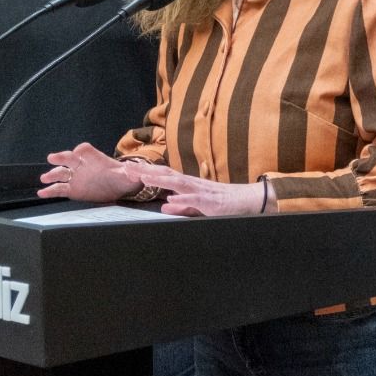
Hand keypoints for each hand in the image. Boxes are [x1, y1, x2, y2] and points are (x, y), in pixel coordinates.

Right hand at [38, 143, 141, 201]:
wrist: (119, 187)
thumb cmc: (123, 177)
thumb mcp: (130, 174)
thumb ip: (133, 172)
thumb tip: (137, 170)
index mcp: (95, 158)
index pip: (85, 150)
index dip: (81, 150)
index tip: (78, 152)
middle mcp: (82, 165)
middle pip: (69, 158)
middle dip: (62, 157)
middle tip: (53, 158)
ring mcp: (76, 177)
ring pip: (62, 173)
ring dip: (53, 174)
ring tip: (44, 178)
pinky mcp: (73, 190)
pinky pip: (60, 189)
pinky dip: (51, 190)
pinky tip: (42, 192)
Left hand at [122, 159, 270, 216]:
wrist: (250, 201)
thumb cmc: (225, 204)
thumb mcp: (199, 206)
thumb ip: (183, 207)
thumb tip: (165, 206)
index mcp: (188, 185)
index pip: (163, 175)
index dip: (145, 172)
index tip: (126, 169)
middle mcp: (193, 184)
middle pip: (166, 174)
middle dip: (145, 171)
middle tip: (125, 168)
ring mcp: (202, 192)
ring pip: (178, 184)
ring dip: (160, 180)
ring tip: (143, 178)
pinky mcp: (212, 203)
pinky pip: (196, 201)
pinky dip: (183, 200)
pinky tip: (171, 201)